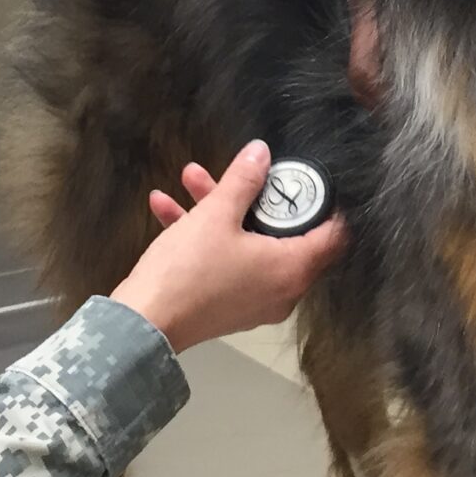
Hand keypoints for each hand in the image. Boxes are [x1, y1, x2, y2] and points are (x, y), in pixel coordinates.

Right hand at [110, 141, 346, 351]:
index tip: (308, 181)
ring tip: (190, 177)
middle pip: (282, 234)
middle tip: (239, 172)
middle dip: (253, 197)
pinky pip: (226, 263)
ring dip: (220, 209)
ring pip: (247, 244)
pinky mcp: (227, 305)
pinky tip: (165, 206)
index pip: (332, 235)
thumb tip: (261, 153)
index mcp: (291, 270)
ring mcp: (254, 301)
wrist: (143, 323)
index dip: (324, 203)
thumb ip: (243, 180)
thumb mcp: (216, 215)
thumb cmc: (186, 272)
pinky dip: (205, 237)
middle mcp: (281, 290)